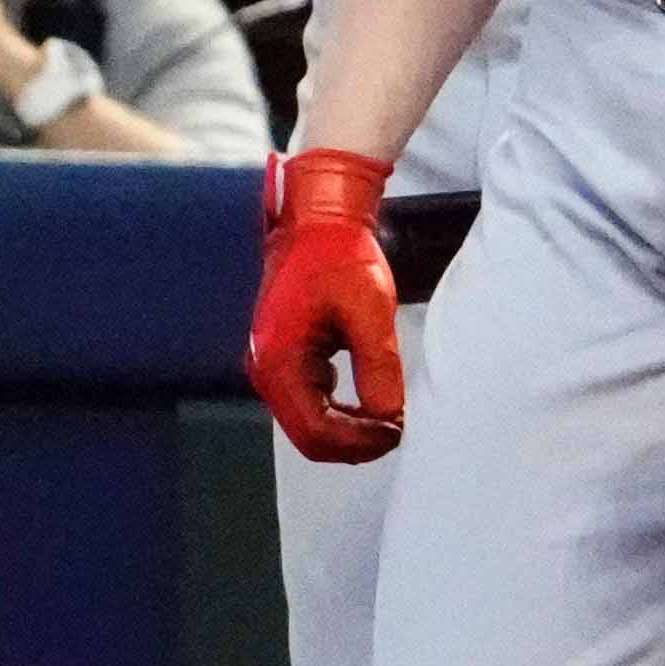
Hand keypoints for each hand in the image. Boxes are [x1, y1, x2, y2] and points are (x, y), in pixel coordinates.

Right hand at [249, 147, 403, 460]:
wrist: (316, 222)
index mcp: (280, 360)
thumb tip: (389, 415)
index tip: (397, 429)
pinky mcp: (284, 360)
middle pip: (309, 437)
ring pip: (308, 426)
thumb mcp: (369, 310)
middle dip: (355, 443)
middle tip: (396, 428)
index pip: (316, 432)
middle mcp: (267, 369)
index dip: (360, 442)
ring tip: (388, 415)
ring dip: (349, 430)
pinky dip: (340, 414)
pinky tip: (367, 400)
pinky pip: (308, 405)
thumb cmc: (336, 255)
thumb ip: (378, 366)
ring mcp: (272, 366)